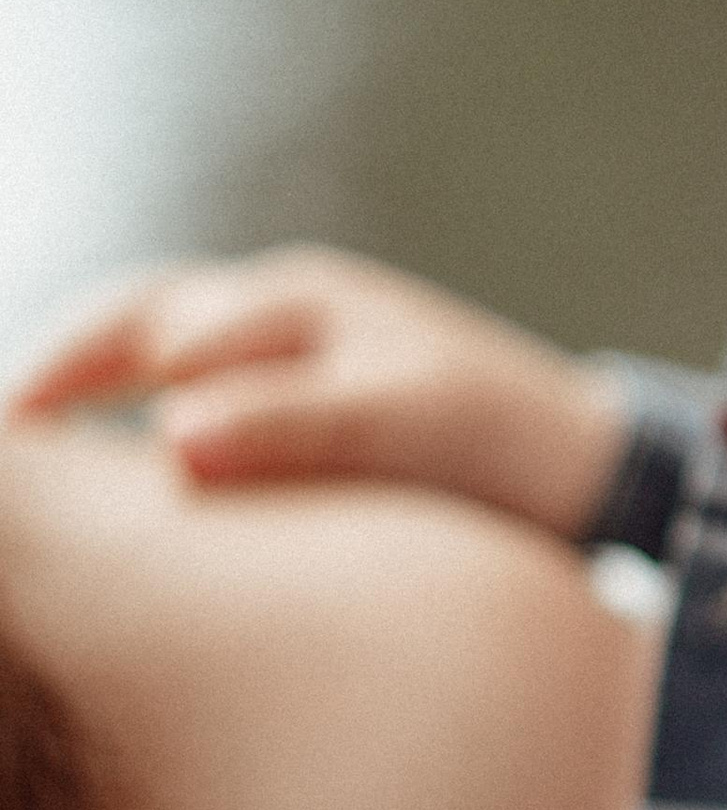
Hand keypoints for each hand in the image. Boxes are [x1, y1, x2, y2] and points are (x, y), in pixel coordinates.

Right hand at [8, 248, 626, 541]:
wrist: (586, 474)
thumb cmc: (499, 442)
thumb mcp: (403, 426)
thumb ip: (294, 427)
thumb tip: (172, 436)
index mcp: (294, 304)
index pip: (140, 327)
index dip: (57, 380)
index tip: (7, 448)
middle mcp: (278, 314)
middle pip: (127, 325)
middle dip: (51, 372)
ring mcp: (285, 360)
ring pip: (151, 358)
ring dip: (82, 395)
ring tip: (28, 479)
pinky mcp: (295, 417)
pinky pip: (187, 407)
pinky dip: (131, 434)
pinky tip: (105, 505)